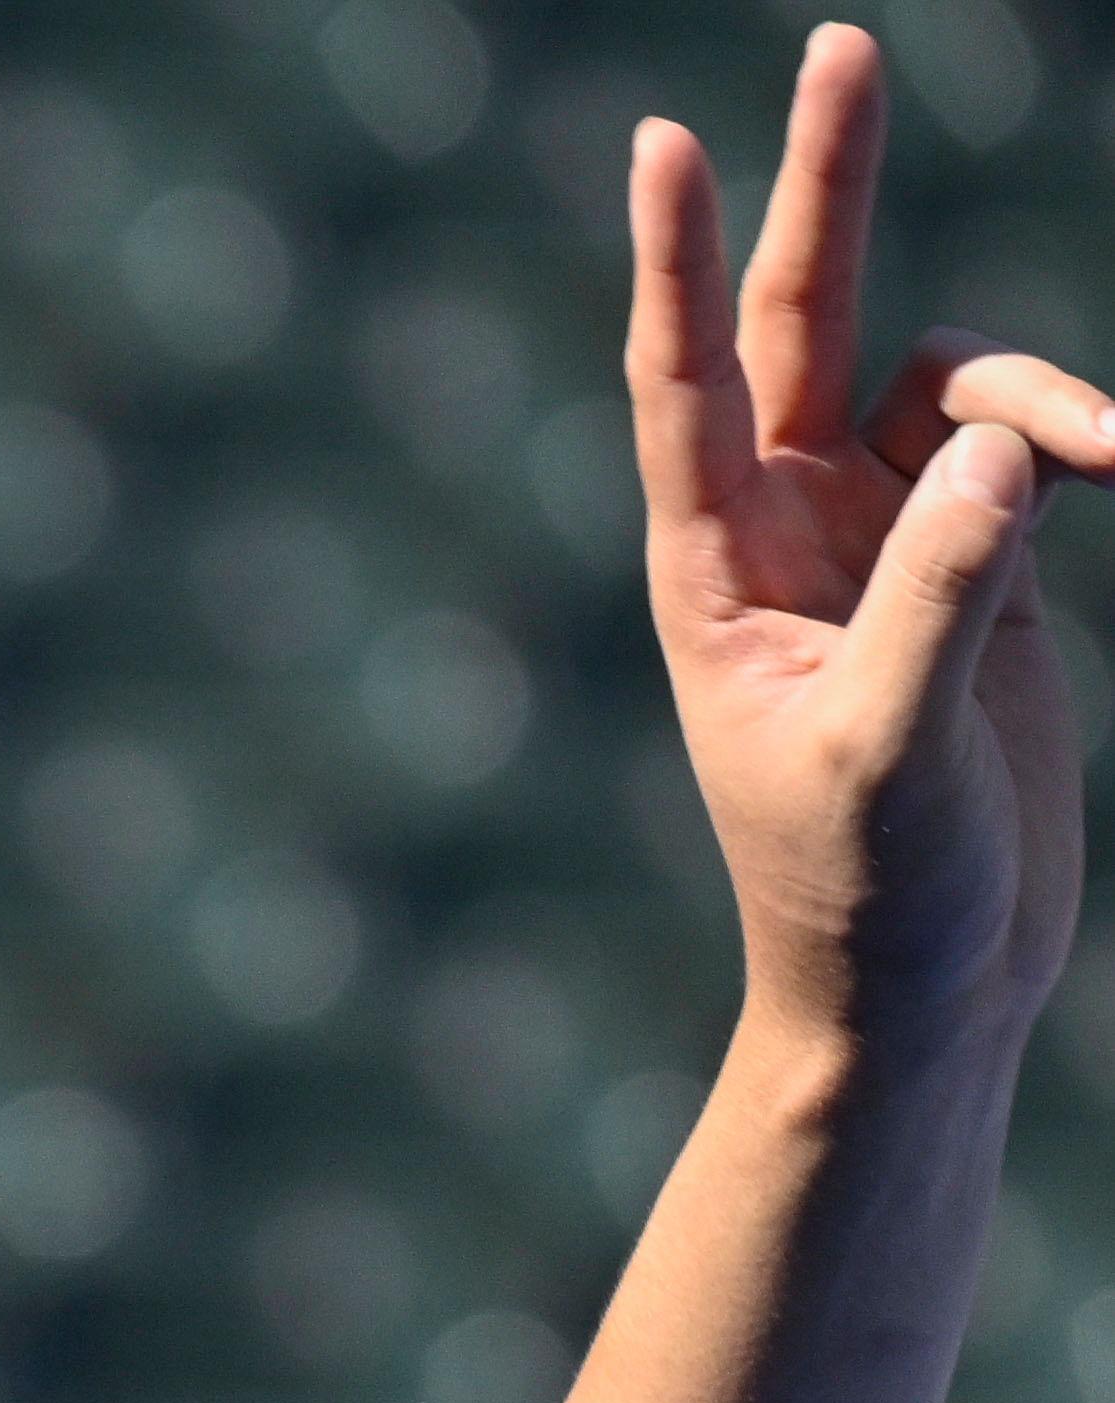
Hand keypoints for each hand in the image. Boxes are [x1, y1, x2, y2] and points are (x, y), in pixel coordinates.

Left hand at [631, 25, 1109, 1045]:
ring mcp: (881, 534)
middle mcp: (783, 528)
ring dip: (1038, 391)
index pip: (682, 381)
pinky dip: (1079, 436)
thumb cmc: (869, 884)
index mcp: (715, 569)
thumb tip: (989, 446)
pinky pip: (1025, 443)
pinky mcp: (973, 561)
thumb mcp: (891, 746)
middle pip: (798, 316)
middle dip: (826, 186)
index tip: (666, 140)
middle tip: (839, 45)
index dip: (674, 259)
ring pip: (955, 380)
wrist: (925, 974)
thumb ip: (939, 592)